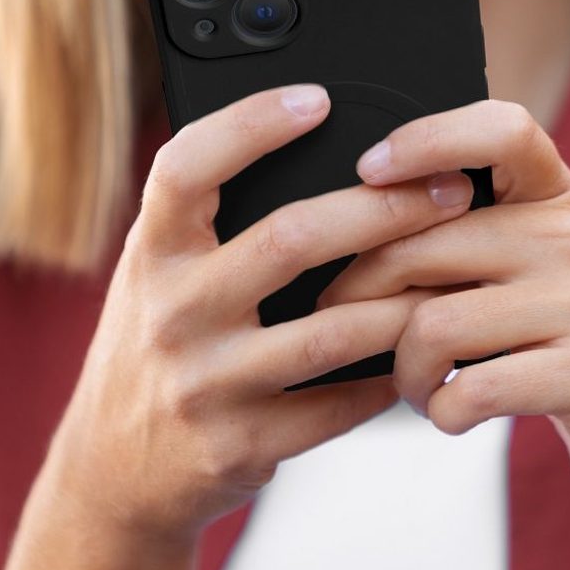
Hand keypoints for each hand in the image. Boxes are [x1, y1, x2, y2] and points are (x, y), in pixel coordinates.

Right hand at [29, 84, 477, 546]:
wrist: (111, 471)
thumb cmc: (154, 344)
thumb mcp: (156, 273)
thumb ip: (207, 220)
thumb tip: (310, 147)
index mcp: (153, 252)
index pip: (187, 167)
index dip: (250, 124)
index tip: (317, 98)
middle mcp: (172, 312)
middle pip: (290, 239)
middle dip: (383, 209)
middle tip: (449, 190)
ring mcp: (205, 383)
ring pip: (330, 332)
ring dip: (405, 301)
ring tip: (457, 272)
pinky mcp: (240, 443)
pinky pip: (336, 406)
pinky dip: (388, 375)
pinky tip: (421, 350)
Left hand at [315, 99, 569, 520]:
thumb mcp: (536, 265)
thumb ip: (468, 234)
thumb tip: (351, 224)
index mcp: (559, 197)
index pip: (501, 129)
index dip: (427, 137)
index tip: (369, 170)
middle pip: (423, 246)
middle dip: (364, 298)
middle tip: (351, 328)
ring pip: (434, 324)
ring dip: (405, 371)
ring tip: (416, 383)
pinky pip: (471, 389)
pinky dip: (441, 410)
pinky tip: (451, 410)